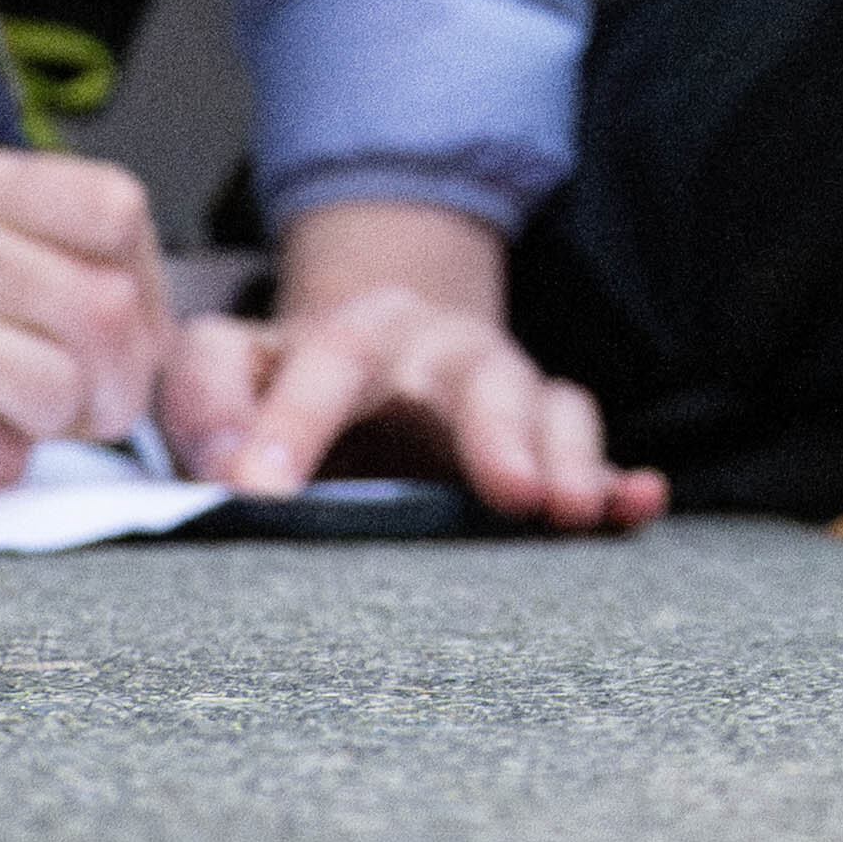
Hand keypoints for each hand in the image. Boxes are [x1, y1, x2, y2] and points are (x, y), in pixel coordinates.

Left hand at [163, 199, 666, 530]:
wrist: (375, 344)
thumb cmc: (287, 378)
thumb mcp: (228, 368)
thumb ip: (206, 403)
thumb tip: (219, 470)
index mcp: (352, 330)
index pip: (327, 362)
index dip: (293, 423)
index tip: (263, 492)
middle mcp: (439, 349)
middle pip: (474, 375)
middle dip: (495, 431)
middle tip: (510, 492)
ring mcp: (502, 386)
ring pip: (546, 404)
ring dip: (563, 458)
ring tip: (573, 511)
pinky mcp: (542, 434)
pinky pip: (589, 445)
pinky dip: (616, 474)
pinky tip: (636, 502)